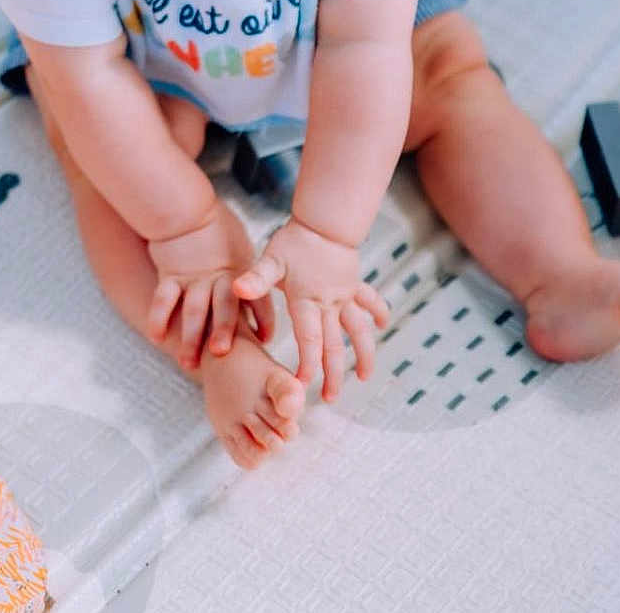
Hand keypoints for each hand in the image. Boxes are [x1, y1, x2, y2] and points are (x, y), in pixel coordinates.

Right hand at [147, 200, 275, 369]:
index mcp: (241, 272)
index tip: (265, 338)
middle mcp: (218, 277)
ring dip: (190, 337)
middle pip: (224, 307)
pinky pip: (164, 298)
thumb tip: (258, 300)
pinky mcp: (170, 275)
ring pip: (193, 309)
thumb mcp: (239, 248)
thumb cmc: (217, 230)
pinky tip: (157, 338)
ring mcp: (193, 278)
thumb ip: (247, 274)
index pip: (258, 298)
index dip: (263, 318)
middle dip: (223, 331)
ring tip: (188, 363)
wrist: (187, 210)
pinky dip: (159, 318)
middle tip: (220, 353)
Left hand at [233, 217, 388, 400]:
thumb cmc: (293, 241)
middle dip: (333, 374)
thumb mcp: (270, 259)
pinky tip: (383, 326)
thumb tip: (237, 289)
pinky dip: (378, 313)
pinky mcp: (355, 285)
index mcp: (307, 301)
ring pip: (359, 331)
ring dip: (363, 355)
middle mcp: (330, 303)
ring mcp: (346, 296)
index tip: (303, 384)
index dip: (307, 364)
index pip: (309, 339)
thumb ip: (255, 278)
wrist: (324, 220)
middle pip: (334, 345)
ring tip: (364, 378)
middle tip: (330, 399)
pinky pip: (370, 301)